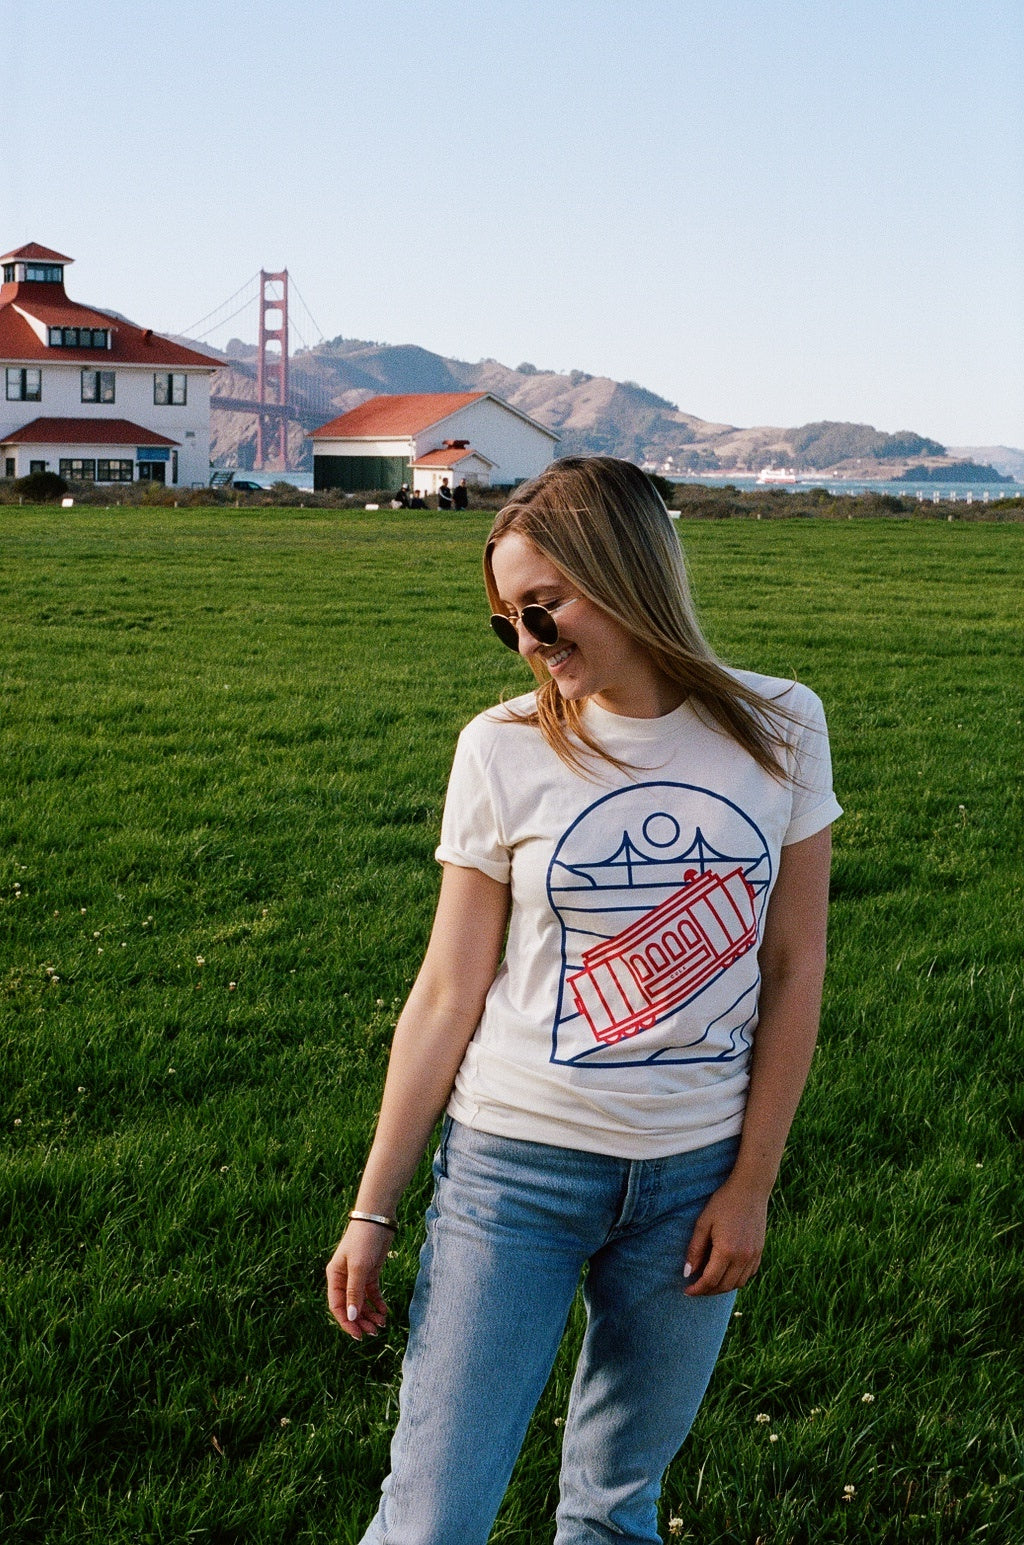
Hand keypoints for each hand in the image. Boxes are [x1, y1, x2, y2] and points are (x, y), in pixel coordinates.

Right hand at [326, 1222, 391, 1339]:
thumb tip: (351, 1317)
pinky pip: (372, 1293)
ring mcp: (358, 1275)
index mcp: (334, 1276)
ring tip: (382, 1324)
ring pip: (362, 1302)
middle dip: (361, 1321)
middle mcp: (344, 1278)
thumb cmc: (363, 1240)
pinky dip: (377, 1303)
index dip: (346, 1322)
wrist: (378, 1218)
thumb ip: (355, 1292)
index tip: (358, 1335)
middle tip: (374, 1332)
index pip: (337, 1306)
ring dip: (370, 1314)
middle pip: (350, 1306)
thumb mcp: (359, 1267)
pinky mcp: (371, 1271)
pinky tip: (385, 1311)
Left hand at [683, 1178, 767, 1295]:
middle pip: (724, 1286)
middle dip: (708, 1291)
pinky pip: (748, 1275)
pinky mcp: (759, 1251)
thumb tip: (687, 1273)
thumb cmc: (723, 1202)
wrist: (750, 1189)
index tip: (686, 1290)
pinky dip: (736, 1279)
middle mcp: (742, 1258)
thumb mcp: (703, 1223)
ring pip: (737, 1284)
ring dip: (722, 1287)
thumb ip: (695, 1250)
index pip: (710, 1280)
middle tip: (695, 1288)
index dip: (697, 1289)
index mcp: (727, 1251)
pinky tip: (726, 1273)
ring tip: (709, 1282)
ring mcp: (754, 1256)